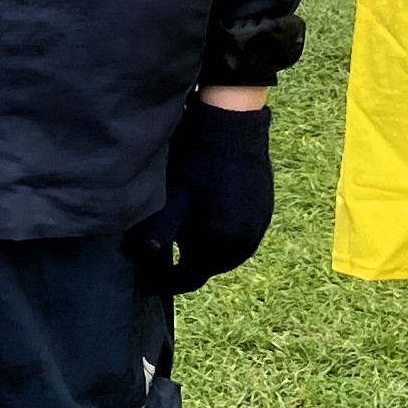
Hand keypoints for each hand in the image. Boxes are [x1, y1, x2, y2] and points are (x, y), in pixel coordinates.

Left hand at [130, 95, 273, 294]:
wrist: (231, 124)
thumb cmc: (195, 157)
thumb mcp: (170, 195)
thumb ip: (158, 230)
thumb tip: (142, 254)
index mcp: (217, 242)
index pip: (186, 278)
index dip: (164, 282)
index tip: (147, 283)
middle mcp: (242, 242)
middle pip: (209, 269)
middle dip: (186, 269)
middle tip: (163, 263)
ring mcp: (258, 227)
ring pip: (228, 256)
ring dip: (208, 254)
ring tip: (186, 245)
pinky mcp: (265, 211)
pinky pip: (243, 238)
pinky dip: (224, 239)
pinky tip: (211, 226)